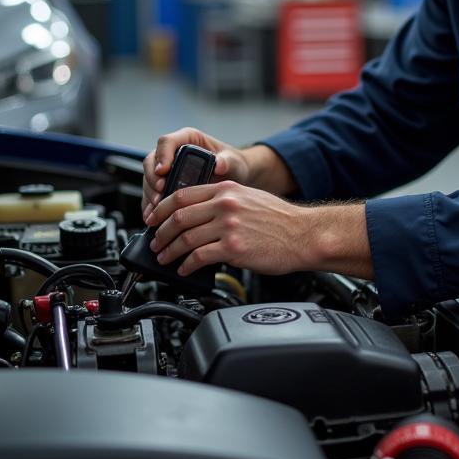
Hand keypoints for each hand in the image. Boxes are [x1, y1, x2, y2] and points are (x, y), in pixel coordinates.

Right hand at [141, 127, 248, 221]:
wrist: (233, 176)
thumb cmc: (233, 164)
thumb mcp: (233, 161)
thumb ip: (227, 161)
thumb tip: (219, 164)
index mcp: (188, 138)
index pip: (167, 142)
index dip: (162, 156)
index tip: (163, 171)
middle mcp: (173, 151)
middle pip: (152, 161)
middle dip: (152, 179)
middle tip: (159, 195)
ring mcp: (167, 168)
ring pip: (149, 178)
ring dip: (150, 194)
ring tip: (156, 210)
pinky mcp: (165, 183)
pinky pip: (152, 192)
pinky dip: (151, 204)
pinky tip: (154, 215)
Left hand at [145, 181, 372, 279]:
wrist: (304, 235)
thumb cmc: (281, 221)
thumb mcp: (249, 198)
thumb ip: (223, 201)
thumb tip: (197, 216)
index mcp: (227, 189)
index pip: (182, 195)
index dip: (161, 209)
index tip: (153, 219)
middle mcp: (225, 204)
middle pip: (178, 216)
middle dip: (160, 233)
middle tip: (155, 243)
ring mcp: (229, 226)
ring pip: (185, 238)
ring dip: (169, 251)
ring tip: (165, 258)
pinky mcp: (233, 248)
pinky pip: (199, 257)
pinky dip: (186, 265)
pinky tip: (185, 269)